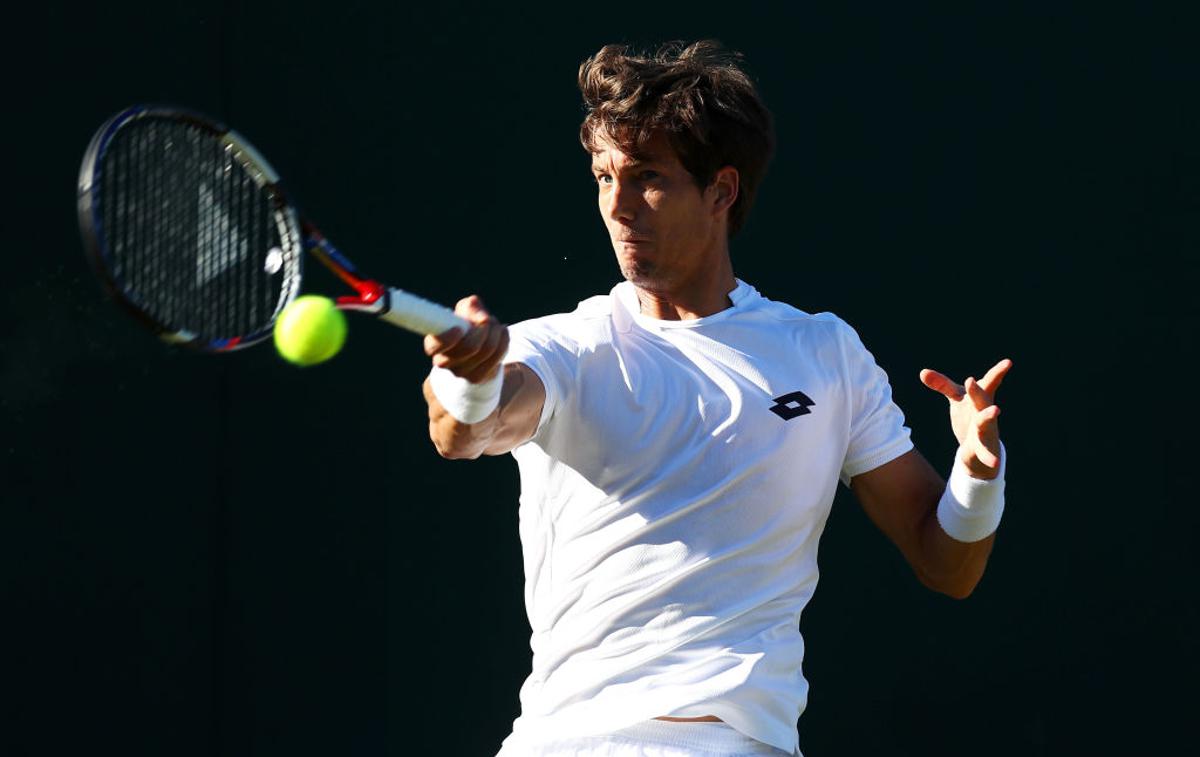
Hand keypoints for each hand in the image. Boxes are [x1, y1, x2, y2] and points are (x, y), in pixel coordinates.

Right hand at [423, 295, 508, 383]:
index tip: (460, 329)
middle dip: (484, 327)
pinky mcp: (476, 378)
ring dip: (496, 331)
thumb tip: (479, 313)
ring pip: (487, 349)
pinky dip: (504, 341)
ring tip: (495, 326)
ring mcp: (460, 373)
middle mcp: (444, 362)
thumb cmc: (466, 326)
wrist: (476, 350)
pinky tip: (502, 334)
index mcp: (434, 344)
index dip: (448, 338)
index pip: (434, 346)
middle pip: (470, 347)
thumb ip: (470, 307)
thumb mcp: (465, 311)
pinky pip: (498, 356)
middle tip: (487, 318)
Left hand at [920, 359, 1011, 479]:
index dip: (998, 371)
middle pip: (981, 399)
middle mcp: (985, 411)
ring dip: (988, 416)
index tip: (1008, 362)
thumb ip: (942, 384)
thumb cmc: (969, 414)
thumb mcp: (956, 397)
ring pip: (986, 422)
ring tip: (996, 410)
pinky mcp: (981, 446)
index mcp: (980, 397)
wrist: (977, 445)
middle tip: (970, 380)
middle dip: (976, 390)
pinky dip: (989, 457)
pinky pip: (985, 452)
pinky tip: (994, 464)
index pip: (989, 382)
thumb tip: (922, 372)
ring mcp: (985, 429)